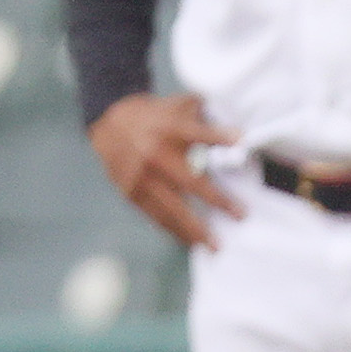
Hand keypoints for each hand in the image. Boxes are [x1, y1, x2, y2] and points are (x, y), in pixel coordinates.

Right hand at [88, 91, 242, 248]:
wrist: (109, 121)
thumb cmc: (156, 116)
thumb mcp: (178, 106)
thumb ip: (205, 112)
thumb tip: (238, 126)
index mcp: (169, 128)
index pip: (196, 131)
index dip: (217, 136)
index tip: (240, 140)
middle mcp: (154, 153)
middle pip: (189, 180)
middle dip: (217, 199)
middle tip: (241, 216)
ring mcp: (141, 175)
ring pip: (170, 206)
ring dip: (194, 228)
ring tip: (215, 246)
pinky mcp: (130, 191)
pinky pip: (154, 215)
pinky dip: (172, 229)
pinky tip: (190, 241)